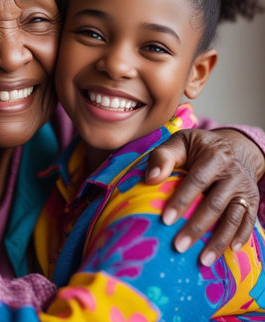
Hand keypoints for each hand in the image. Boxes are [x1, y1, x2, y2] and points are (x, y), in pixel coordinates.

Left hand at [145, 128, 261, 265]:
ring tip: (203, 260)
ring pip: (233, 217)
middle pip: (215, 204)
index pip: (197, 181)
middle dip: (197, 227)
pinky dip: (241, 237)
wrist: (232, 147)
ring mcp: (244, 188)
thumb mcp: (179, 142)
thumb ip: (163, 156)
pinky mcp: (251, 199)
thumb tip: (151, 178)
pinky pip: (248, 221)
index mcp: (213, 156)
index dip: (182, 201)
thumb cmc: (196, 148)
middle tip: (178, 246)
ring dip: (218, 240)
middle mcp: (232, 172)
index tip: (165, 220)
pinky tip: (230, 251)